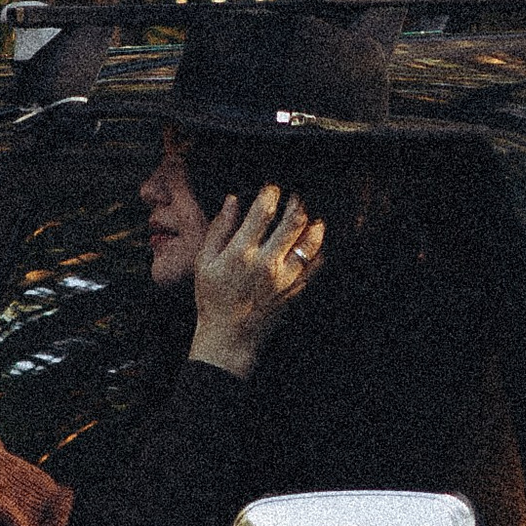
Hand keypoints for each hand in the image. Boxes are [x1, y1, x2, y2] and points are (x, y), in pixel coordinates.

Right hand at [188, 184, 323, 377]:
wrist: (230, 337)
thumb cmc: (213, 298)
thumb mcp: (205, 262)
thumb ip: (219, 229)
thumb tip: (232, 200)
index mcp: (242, 253)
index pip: (263, 212)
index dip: (270, 193)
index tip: (271, 189)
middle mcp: (268, 263)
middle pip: (294, 222)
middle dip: (298, 203)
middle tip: (296, 197)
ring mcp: (286, 278)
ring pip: (312, 242)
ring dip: (314, 224)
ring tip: (311, 216)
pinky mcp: (296, 290)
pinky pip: (317, 264)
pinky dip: (319, 249)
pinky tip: (315, 241)